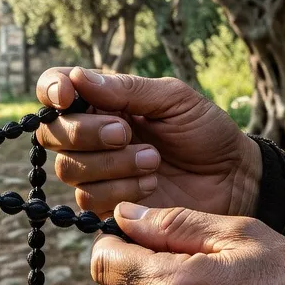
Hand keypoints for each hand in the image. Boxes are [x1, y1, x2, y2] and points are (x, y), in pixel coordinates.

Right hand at [35, 67, 261, 217]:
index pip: (53, 89)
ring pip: (68, 168)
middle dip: (85, 132)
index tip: (67, 96)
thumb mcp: (174, 99)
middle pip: (52, 133)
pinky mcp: (107, 206)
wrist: (233, 179)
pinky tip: (152, 184)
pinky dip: (122, 188)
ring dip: (112, 163)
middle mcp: (91, 136)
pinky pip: (88, 199)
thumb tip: (78, 78)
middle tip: (125, 133)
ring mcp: (96, 173)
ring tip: (153, 160)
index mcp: (103, 101)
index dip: (50, 90)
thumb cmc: (205, 132)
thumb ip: (127, 90)